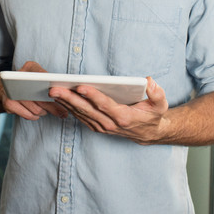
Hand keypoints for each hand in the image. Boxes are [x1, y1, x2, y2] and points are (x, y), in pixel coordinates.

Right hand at [1, 61, 67, 120]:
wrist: (3, 87)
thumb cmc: (26, 81)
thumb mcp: (36, 73)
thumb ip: (47, 79)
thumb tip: (62, 91)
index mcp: (30, 66)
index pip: (43, 75)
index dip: (52, 86)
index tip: (62, 94)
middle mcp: (19, 77)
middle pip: (41, 96)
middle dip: (54, 106)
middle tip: (64, 113)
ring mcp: (12, 91)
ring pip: (36, 108)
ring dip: (44, 112)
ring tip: (49, 111)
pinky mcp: (8, 104)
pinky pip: (28, 115)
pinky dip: (34, 116)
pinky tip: (37, 114)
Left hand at [48, 76, 168, 143]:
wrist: (149, 133)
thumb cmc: (153, 115)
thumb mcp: (161, 104)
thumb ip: (157, 93)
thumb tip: (148, 81)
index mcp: (124, 117)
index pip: (105, 105)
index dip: (92, 96)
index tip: (80, 86)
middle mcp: (110, 124)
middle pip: (87, 110)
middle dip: (69, 98)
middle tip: (55, 88)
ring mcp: (102, 126)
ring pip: (81, 114)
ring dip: (65, 103)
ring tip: (52, 91)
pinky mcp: (97, 126)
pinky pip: (81, 117)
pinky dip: (68, 108)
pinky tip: (59, 99)